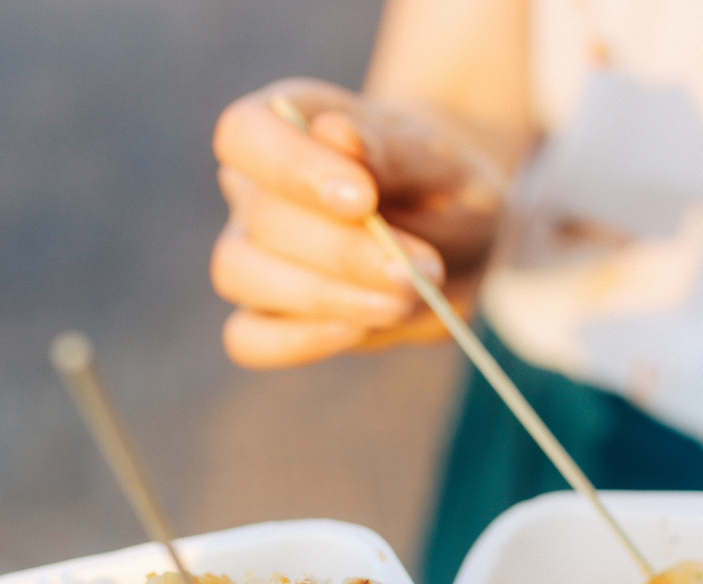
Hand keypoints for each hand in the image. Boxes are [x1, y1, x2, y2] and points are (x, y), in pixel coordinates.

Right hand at [212, 77, 504, 367]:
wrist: (460, 237)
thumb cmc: (442, 185)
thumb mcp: (441, 162)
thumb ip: (393, 152)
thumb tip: (335, 133)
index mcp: (285, 124)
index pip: (246, 133)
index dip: (293, 167)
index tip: (364, 199)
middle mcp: (255, 188)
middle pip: (259, 216)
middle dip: (342, 251)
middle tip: (417, 270)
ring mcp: (252, 254)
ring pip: (241, 273)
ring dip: (324, 295)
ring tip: (401, 300)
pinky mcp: (269, 315)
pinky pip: (248, 338)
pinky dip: (296, 340)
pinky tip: (356, 330)